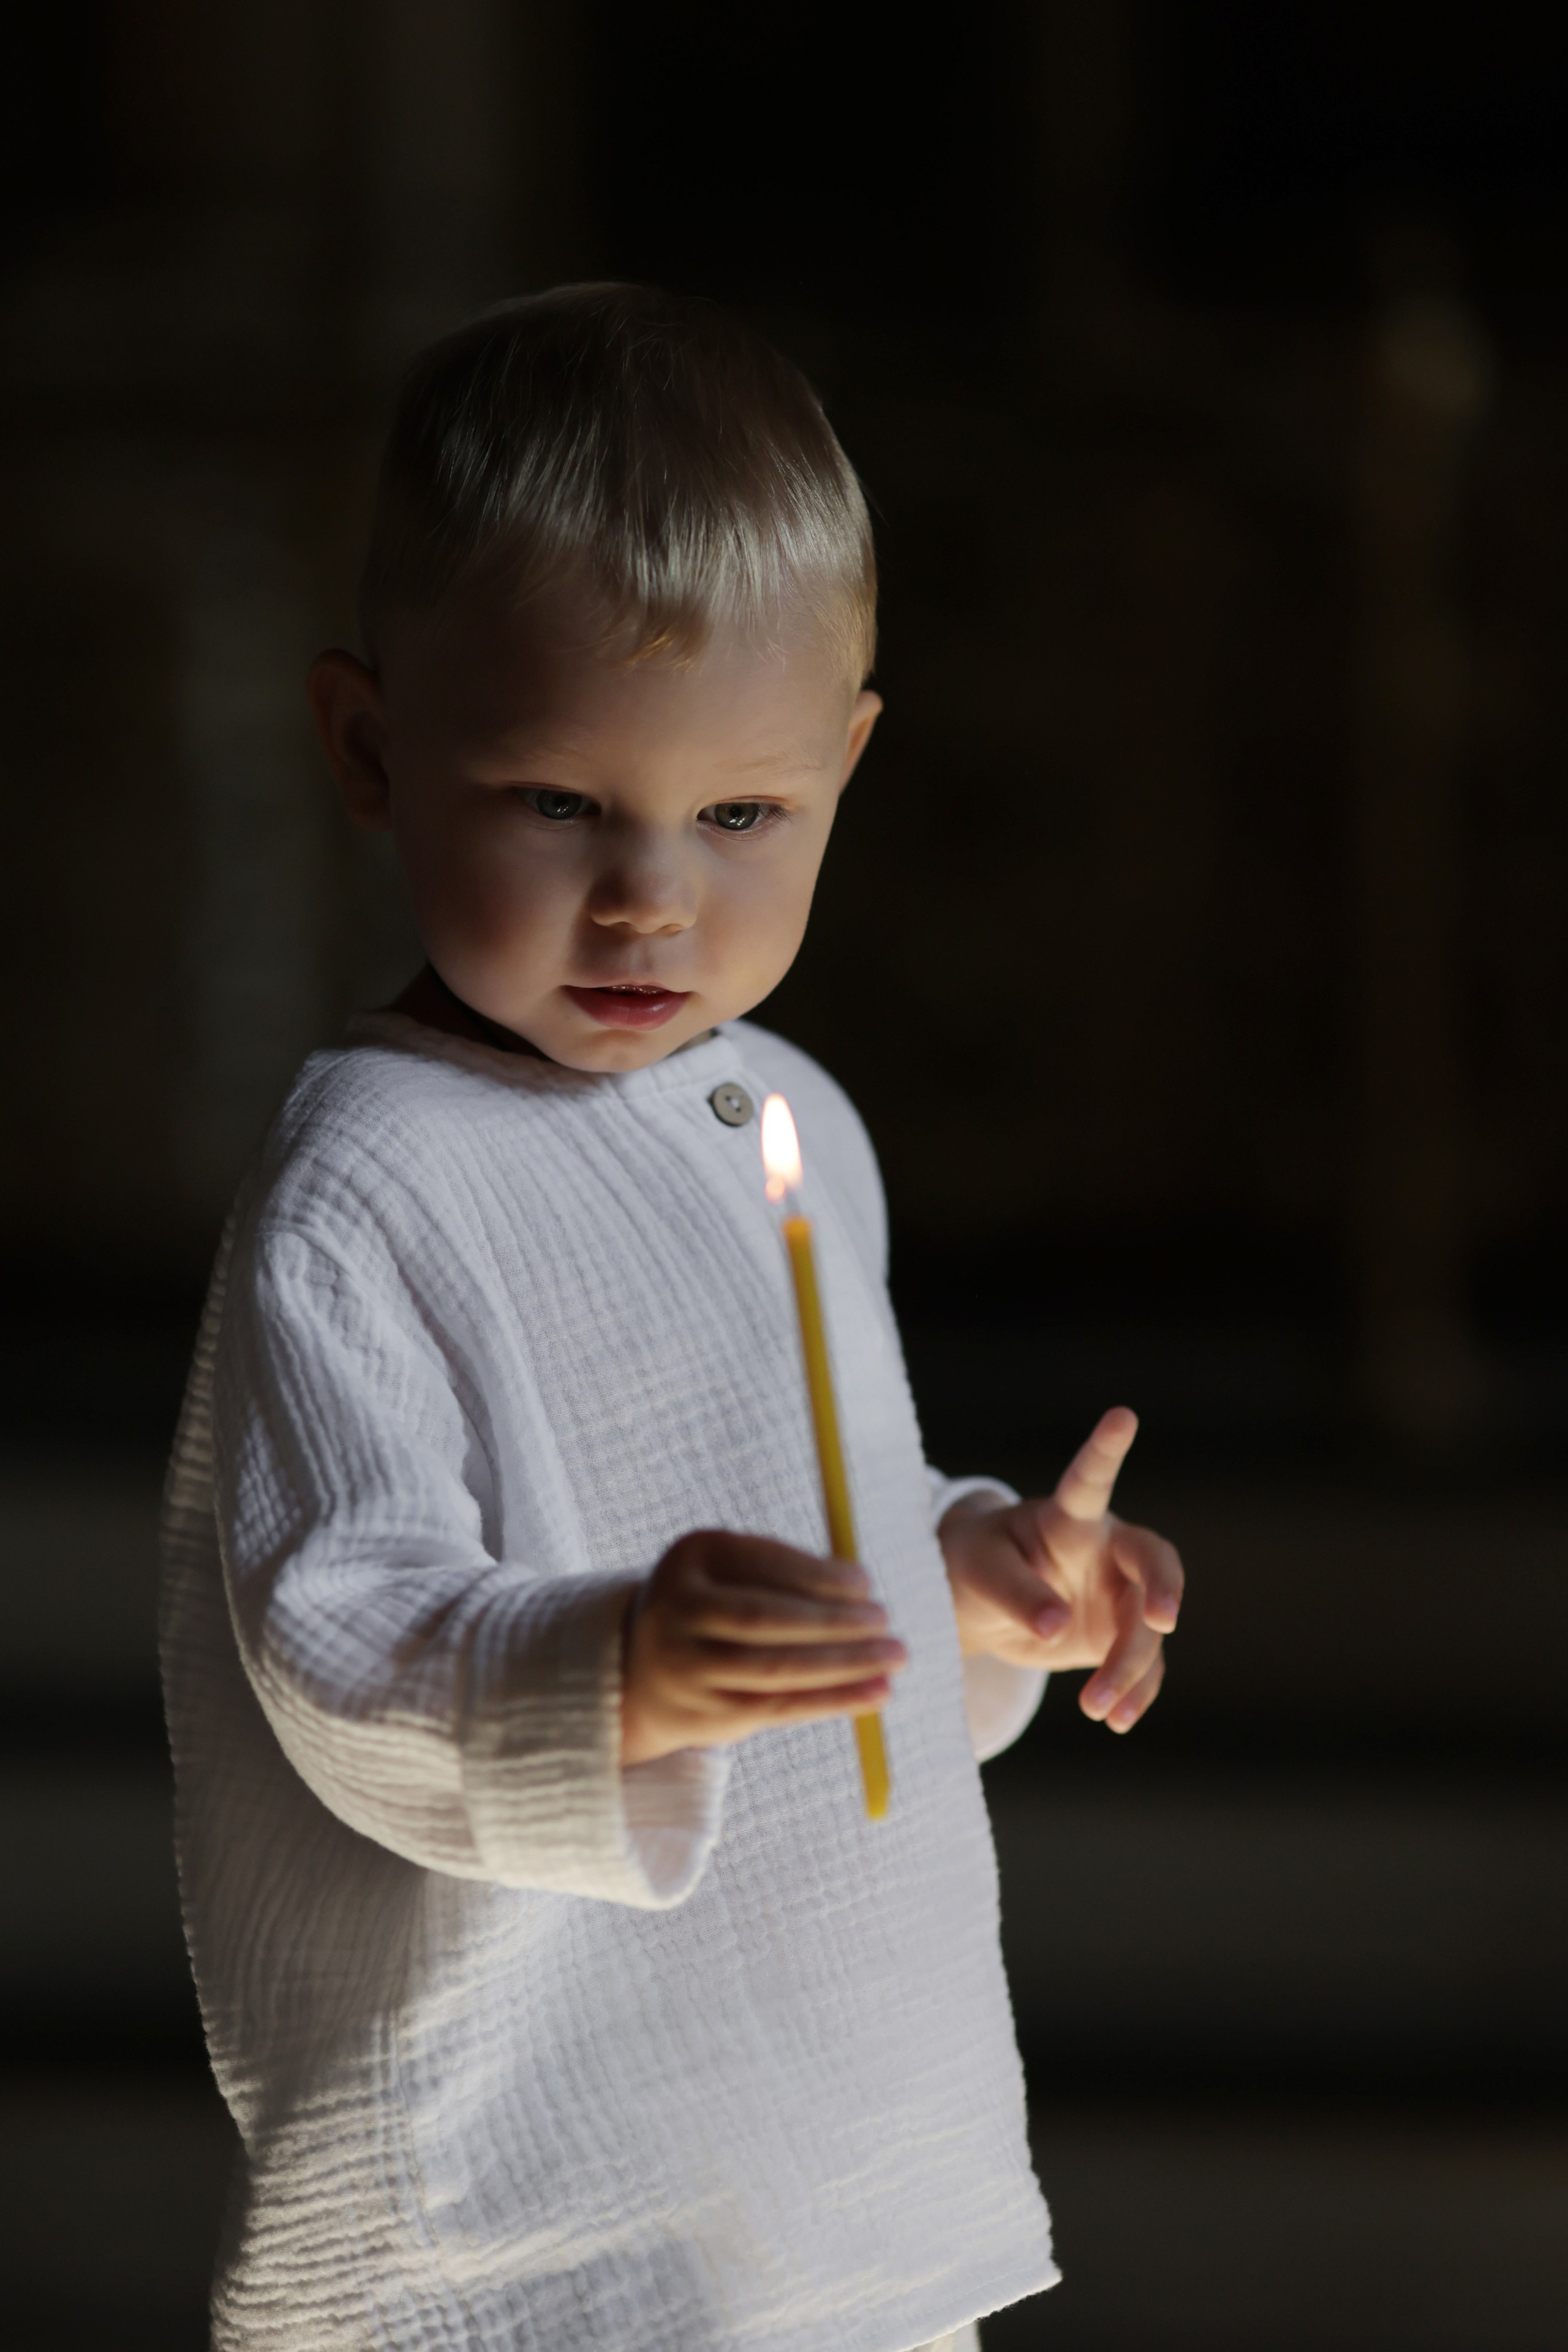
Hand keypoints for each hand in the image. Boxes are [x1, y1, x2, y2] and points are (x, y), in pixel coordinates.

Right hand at [622, 1529, 907, 1765]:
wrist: (643, 1669)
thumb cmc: (717, 1606)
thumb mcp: (734, 1572)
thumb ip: (787, 1574)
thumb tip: (861, 1588)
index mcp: (691, 1556)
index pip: (761, 1562)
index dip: (818, 1575)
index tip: (866, 1584)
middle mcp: (679, 1609)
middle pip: (765, 1618)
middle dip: (833, 1622)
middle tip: (885, 1622)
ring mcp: (687, 1665)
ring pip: (775, 1669)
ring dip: (843, 1665)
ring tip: (894, 1659)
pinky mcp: (704, 1713)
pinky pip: (778, 1708)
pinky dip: (832, 1701)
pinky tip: (874, 1694)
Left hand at [939, 1408, 1181, 1733]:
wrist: (978, 1607)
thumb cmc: (973, 1566)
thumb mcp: (979, 1573)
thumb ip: (1016, 1594)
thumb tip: (1058, 1627)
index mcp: (1068, 1518)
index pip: (1091, 1478)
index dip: (1106, 1448)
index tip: (1122, 1414)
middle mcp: (1105, 1550)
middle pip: (1154, 1561)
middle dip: (1164, 1587)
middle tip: (1161, 1619)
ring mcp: (1117, 1595)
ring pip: (1146, 1629)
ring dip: (1129, 1669)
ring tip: (1097, 1710)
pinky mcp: (1116, 1636)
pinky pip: (1142, 1667)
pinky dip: (1134, 1694)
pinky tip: (1118, 1720)